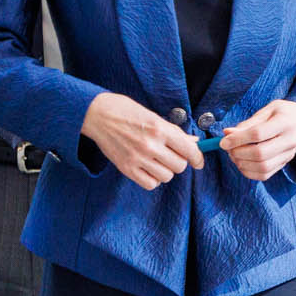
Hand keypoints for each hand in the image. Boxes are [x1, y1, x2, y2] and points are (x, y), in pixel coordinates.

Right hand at [81, 92, 204, 189]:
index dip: (198, 158)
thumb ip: (174, 132)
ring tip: (157, 160)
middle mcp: (150, 145)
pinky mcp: (126, 168)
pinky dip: (152, 179)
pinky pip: (150, 184)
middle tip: (171, 155)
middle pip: (179, 166)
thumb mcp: (153, 116)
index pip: (189, 150)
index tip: (198, 162)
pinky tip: (148, 168)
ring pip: (166, 177)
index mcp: (159, 129)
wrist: (97, 114)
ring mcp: (138, 158)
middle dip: (179, 162)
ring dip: (165, 171)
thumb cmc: (126, 111)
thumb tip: (193, 142)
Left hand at [218, 100, 295, 180]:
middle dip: (238, 153)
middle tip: (229, 148)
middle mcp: (289, 141)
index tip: (224, 141)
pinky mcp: (284, 164)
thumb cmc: (284, 113)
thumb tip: (227, 134)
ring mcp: (288, 155)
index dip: (238, 139)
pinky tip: (242, 163)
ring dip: (242, 164)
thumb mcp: (267, 110)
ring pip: (262, 167)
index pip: (258, 134)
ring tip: (234, 155)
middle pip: (260, 154)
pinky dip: (249, 172)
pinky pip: (265, 175)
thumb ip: (248, 123)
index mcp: (285, 122)